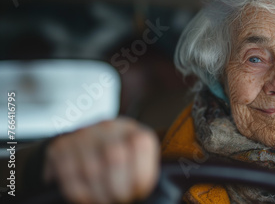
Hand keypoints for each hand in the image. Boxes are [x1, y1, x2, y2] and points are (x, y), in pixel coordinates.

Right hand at [43, 118, 159, 203]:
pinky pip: (68, 174)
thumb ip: (146, 175)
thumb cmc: (120, 165)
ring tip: (103, 200)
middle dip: (118, 189)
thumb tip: (163, 193)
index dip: (141, 175)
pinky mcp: (61, 146)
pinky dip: (78, 193)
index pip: (141, 145)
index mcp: (135, 131)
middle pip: (115, 157)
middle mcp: (110, 127)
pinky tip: (87, 199)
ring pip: (91, 169)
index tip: (139, 192)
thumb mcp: (139, 164)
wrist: (84, 150)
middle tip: (119, 199)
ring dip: (98, 195)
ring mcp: (83, 134)